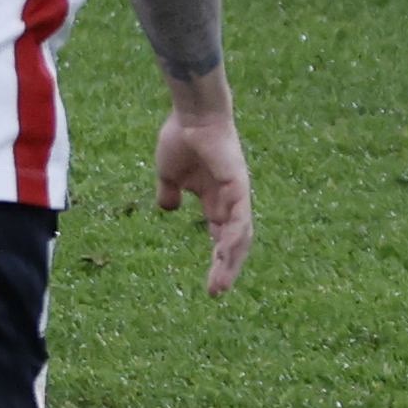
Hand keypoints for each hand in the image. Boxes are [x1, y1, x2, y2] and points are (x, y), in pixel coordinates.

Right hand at [155, 78, 253, 296]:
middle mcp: (231, 201)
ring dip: (230, 262)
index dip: (217, 260)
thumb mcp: (169, 174)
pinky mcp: (238, 186)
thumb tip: (168, 208)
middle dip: (226, 268)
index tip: (210, 286)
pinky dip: (234, 238)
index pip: (221, 237)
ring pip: (239, 236)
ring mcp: (237, 195)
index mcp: (215, 200)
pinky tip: (225, 254)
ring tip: (219, 284)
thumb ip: (170, 192)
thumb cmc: (180, 138)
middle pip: (234, 243)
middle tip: (216, 293)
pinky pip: (240, 218)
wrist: (191, 114)